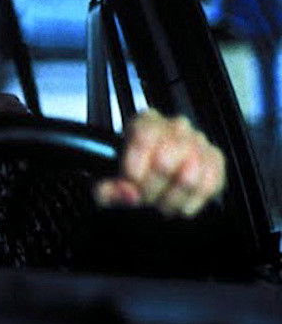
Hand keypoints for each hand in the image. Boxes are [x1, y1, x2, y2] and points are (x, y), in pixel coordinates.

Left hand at [94, 109, 224, 216]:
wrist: (155, 183)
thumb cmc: (131, 177)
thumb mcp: (107, 184)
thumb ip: (107, 190)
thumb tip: (129, 193)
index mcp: (145, 122)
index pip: (143, 137)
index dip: (135, 167)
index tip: (131, 183)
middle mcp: (174, 126)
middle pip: (165, 161)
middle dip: (151, 189)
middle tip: (144, 197)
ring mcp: (198, 141)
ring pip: (188, 178)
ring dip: (170, 199)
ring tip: (160, 201)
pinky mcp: (215, 161)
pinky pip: (208, 186)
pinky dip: (190, 202)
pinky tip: (177, 202)